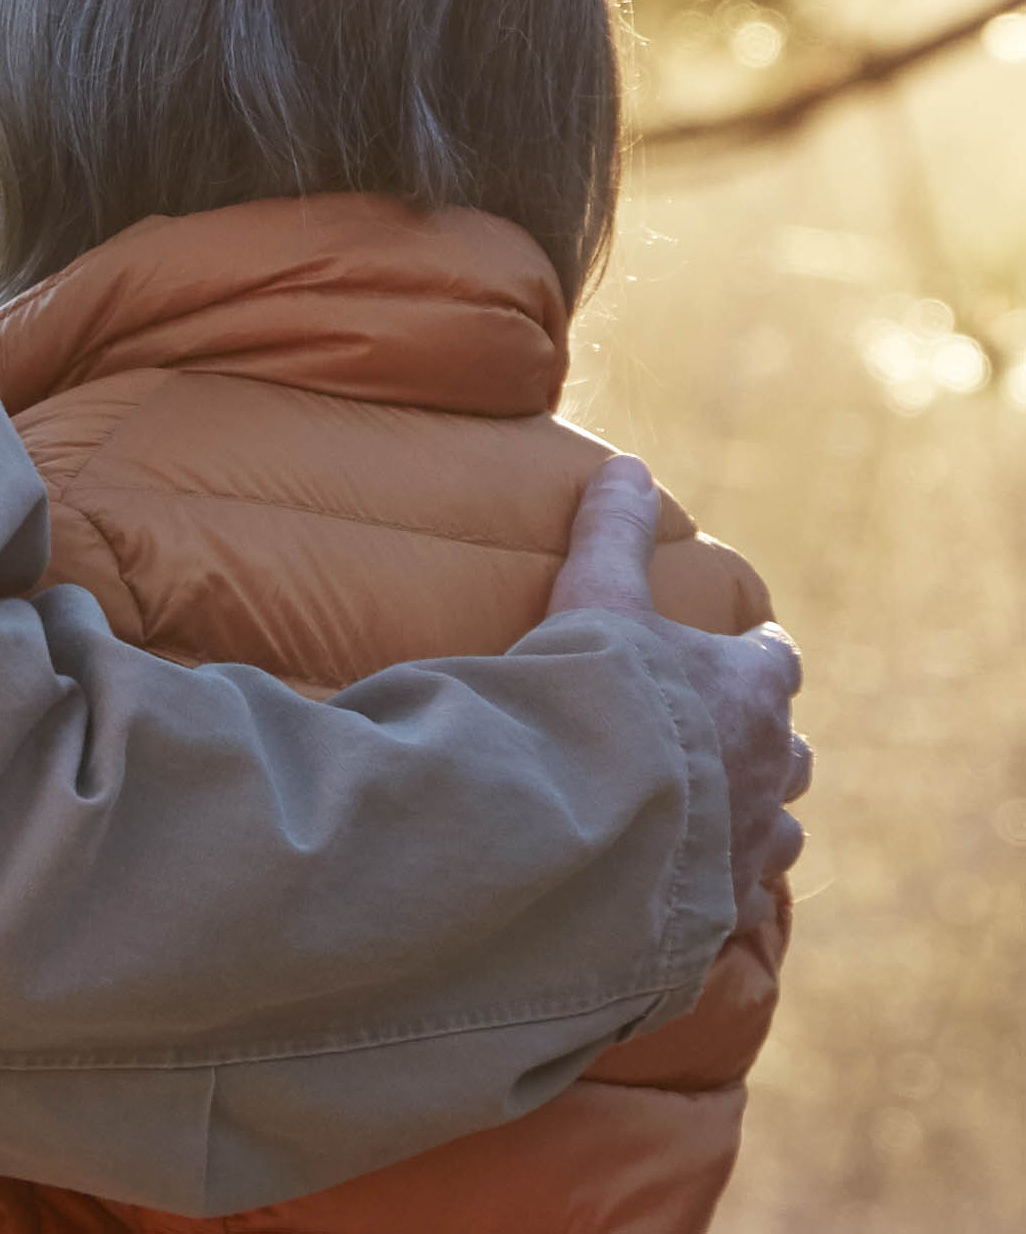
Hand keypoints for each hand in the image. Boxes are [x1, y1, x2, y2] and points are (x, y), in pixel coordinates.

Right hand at [546, 454, 811, 905]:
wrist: (580, 815)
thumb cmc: (595, 697)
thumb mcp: (594, 598)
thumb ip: (611, 532)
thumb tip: (629, 465)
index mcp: (748, 690)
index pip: (776, 663)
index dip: (761, 655)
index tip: (753, 650)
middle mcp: (769, 766)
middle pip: (791, 751)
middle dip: (764, 742)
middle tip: (726, 738)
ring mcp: (753, 842)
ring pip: (779, 829)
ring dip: (754, 818)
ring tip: (713, 818)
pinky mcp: (726, 906)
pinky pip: (742, 900)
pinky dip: (723, 887)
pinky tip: (689, 888)